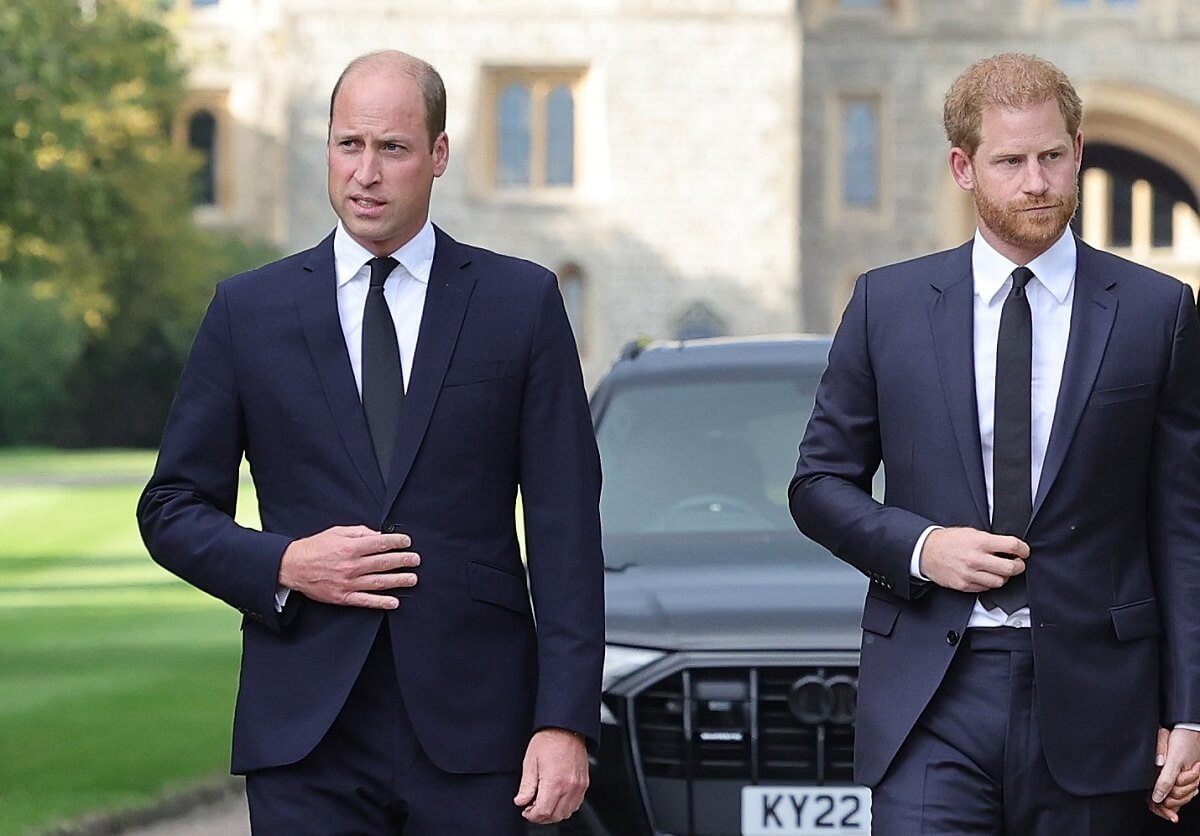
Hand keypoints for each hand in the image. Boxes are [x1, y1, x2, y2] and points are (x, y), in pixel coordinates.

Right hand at [277, 525, 418, 608]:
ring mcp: (348, 583)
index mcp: (350, 548)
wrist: (292, 566)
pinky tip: (394, 602)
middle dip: (403, 561)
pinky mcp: (343, 597)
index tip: (407, 542)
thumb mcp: (337, 532)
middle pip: (384, 563)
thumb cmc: (315, 548)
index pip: (381, 544)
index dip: (397, 542)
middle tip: (416, 560)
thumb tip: (379, 535)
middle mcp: (351, 566)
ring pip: (379, 582)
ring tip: (412, 578)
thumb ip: (359, 532)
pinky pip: (366, 601)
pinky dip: (381, 602)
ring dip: (398, 580)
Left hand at [513, 728, 588, 823]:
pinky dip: (565, 806)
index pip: (543, 812)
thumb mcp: (530, 761)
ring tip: (543, 802)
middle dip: (541, 816)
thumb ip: (526, 786)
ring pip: (567, 812)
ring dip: (554, 812)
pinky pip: (576, 804)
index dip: (532, 815)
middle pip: (556, 815)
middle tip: (532, 807)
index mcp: (555, 782)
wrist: (566, 727)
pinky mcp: (584, 783)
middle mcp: (569, 786)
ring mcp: (579, 786)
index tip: (526, 810)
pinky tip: (556, 798)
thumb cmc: (549, 740)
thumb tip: (521, 801)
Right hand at [918, 526, 1028, 592]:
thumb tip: (1010, 547)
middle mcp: (976, 559)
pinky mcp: (965, 585)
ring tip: (999, 570)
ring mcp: (970, 574)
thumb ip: (991, 540)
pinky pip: (986, 588)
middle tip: (1017, 563)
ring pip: (1000, 581)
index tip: (1024, 551)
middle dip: (1018, 566)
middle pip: (1011, 568)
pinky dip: (989, 582)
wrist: (926, 552)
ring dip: (1003, 576)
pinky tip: (985, 575)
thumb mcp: (971, 532)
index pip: (1012, 546)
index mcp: (979, 542)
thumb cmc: (948, 541)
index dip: (1023, 549)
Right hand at [1150, 727, 1199, 822]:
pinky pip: (1181, 791)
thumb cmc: (1180, 741)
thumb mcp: (1173, 761)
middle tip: (1192, 778)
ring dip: (1189, 790)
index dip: (1162, 809)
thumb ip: (1165, 780)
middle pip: (1168, 799)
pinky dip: (1189, 790)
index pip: (1153, 798)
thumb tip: (1156, 797)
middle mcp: (1157, 774)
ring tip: (1195, 771)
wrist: (1190, 730)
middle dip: (1183, 795)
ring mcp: (1166, 775)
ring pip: (1176, 796)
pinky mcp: (1174, 774)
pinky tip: (1193, 784)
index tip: (1173, 817)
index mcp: (1152, 772)